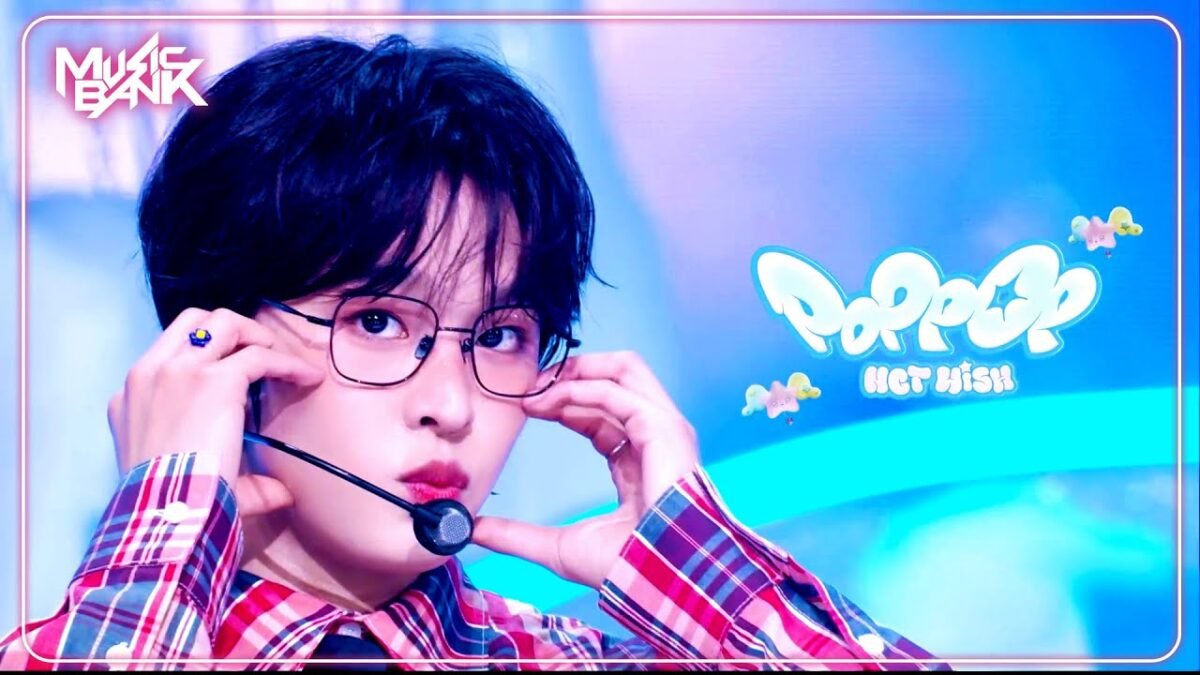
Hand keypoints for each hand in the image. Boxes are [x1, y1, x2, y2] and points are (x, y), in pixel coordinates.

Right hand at [106, 307, 323, 516]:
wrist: (162, 511)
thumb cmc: (168, 504)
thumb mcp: (184, 481)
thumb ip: (232, 479)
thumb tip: (280, 493)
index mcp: (131, 396)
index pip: (170, 351)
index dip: (205, 354)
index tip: (234, 372)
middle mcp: (151, 374)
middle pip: (194, 321)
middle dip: (230, 329)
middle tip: (258, 352)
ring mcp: (180, 371)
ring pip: (223, 322)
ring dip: (254, 334)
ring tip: (278, 356)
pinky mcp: (214, 380)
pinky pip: (259, 355)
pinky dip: (287, 362)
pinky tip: (308, 378)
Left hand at [471, 352, 698, 588]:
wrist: (654, 580)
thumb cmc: (623, 568)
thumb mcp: (556, 547)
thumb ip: (516, 535)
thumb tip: (473, 529)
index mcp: (638, 463)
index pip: (603, 414)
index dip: (564, 402)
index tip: (526, 406)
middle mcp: (655, 439)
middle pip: (619, 380)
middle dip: (573, 373)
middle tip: (530, 386)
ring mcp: (664, 431)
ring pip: (625, 372)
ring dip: (578, 371)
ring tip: (538, 385)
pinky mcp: (663, 428)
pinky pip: (620, 392)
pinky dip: (584, 387)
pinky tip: (550, 401)